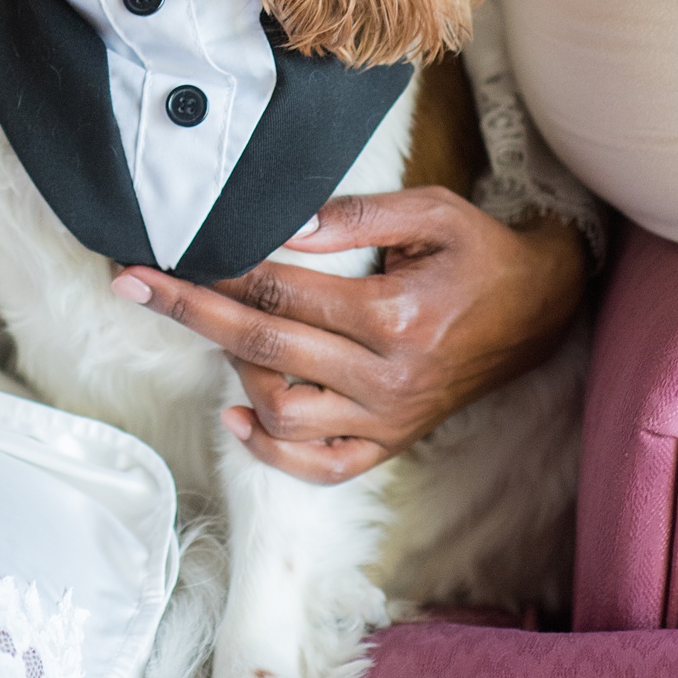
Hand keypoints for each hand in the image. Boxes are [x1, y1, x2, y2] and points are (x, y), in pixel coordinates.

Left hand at [112, 189, 587, 485]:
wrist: (542, 308)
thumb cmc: (480, 252)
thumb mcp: (433, 211)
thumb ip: (357, 215)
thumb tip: (286, 224)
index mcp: (393, 316)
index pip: (280, 291)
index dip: (216, 270)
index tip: (163, 255)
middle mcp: (387, 377)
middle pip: (265, 348)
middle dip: (191, 312)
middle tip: (135, 285)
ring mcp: (388, 418)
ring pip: (285, 413)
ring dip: (234, 369)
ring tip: (210, 327)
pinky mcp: (392, 441)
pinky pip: (324, 465)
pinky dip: (274, 451)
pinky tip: (238, 416)